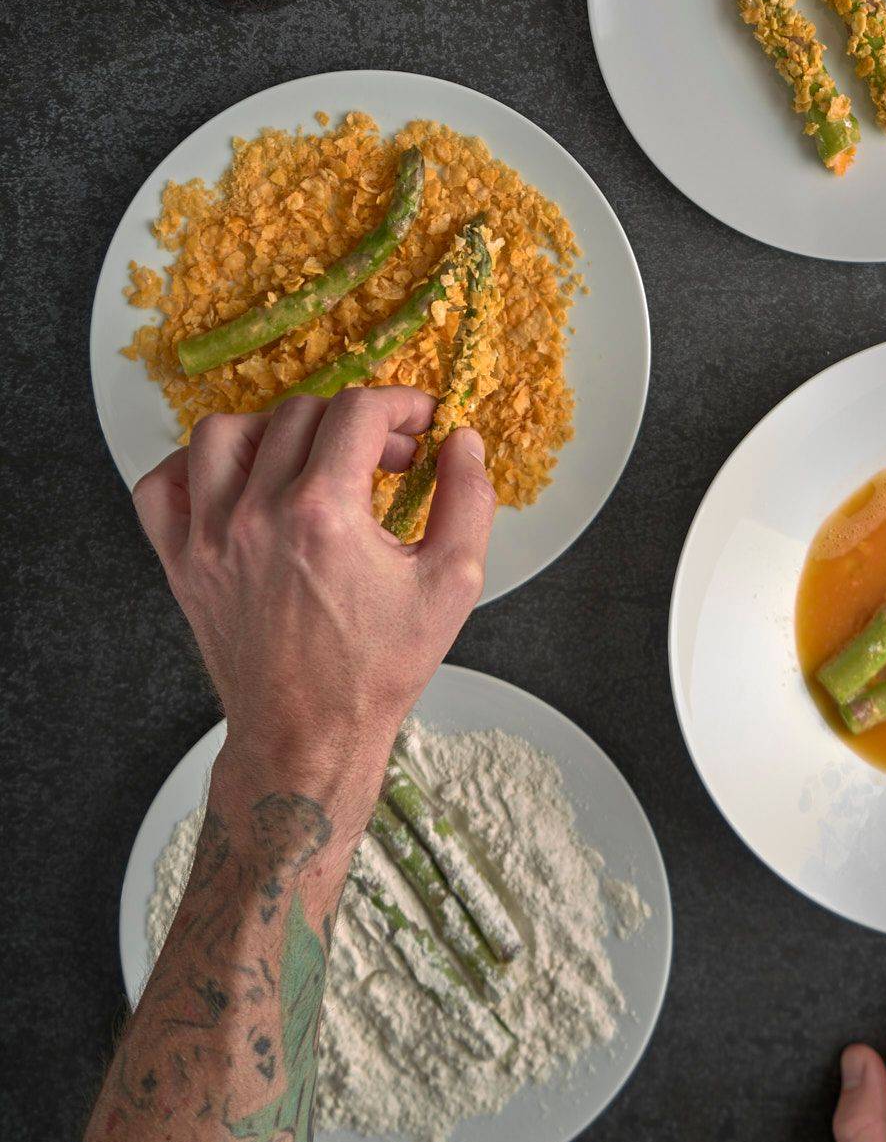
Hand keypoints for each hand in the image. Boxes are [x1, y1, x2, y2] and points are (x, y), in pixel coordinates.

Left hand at [132, 390, 495, 814]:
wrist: (308, 736)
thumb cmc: (377, 669)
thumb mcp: (452, 585)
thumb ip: (468, 501)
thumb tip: (464, 442)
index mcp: (325, 514)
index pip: (359, 411)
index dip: (401, 404)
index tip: (419, 423)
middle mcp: (258, 515)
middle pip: (300, 413)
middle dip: (353, 421)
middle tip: (383, 455)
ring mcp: (209, 538)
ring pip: (223, 433)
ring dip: (273, 429)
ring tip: (309, 458)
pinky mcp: (181, 563)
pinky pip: (161, 486)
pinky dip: (192, 469)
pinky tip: (237, 481)